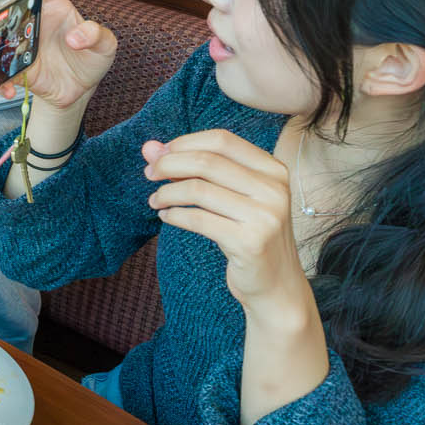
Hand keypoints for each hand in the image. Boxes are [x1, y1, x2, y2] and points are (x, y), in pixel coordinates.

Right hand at [1, 0, 114, 108]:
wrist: (81, 88)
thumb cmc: (91, 57)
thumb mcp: (105, 45)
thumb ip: (96, 35)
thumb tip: (74, 38)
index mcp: (52, 5)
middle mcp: (30, 20)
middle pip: (3, 2)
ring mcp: (18, 42)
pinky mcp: (13, 66)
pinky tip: (11, 90)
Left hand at [142, 130, 310, 308]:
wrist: (276, 284)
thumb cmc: (248, 233)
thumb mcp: (230, 195)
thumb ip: (193, 167)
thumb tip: (149, 147)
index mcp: (273, 170)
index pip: (222, 139)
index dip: (185, 143)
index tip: (159, 154)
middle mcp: (274, 189)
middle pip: (207, 162)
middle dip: (169, 164)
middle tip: (149, 173)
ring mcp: (265, 216)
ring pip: (199, 190)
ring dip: (167, 192)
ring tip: (155, 200)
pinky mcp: (250, 243)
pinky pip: (198, 220)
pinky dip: (174, 215)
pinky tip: (166, 217)